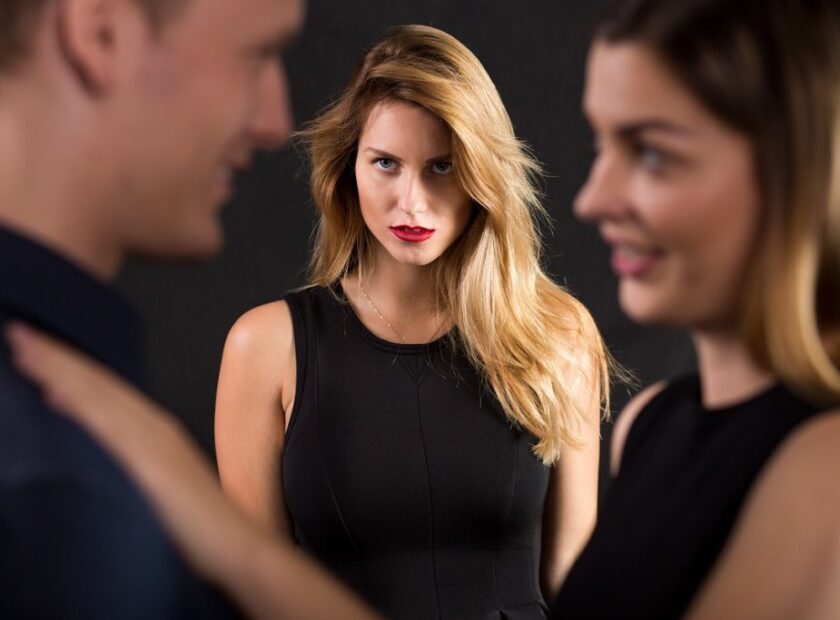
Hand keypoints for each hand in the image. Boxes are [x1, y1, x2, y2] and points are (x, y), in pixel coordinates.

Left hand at [5, 321, 249, 577]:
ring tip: (24, 346)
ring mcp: (153, 442)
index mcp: (156, 432)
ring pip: (99, 396)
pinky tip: (53, 391)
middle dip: (58, 357)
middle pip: (99, 384)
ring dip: (60, 369)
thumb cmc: (201, 526)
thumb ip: (137, 462)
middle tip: (19, 332)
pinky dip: (79, 402)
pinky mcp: (150, 463)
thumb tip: (105, 453)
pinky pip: (107, 426)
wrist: (236, 547)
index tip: (38, 348)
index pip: (107, 390)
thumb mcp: (163, 486)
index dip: (72, 367)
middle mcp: (154, 428)